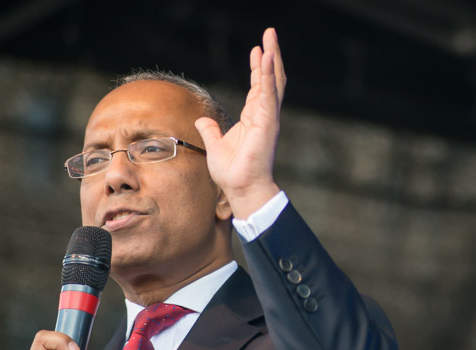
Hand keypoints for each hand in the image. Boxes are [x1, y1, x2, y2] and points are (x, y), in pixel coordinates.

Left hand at [195, 27, 286, 218]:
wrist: (241, 189)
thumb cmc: (232, 172)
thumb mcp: (215, 146)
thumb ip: (211, 130)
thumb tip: (203, 120)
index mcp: (253, 119)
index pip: (258, 87)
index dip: (258, 68)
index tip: (257, 50)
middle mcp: (263, 115)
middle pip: (269, 79)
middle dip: (270, 55)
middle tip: (270, 34)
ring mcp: (267, 118)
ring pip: (273, 82)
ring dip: (272, 58)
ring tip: (270, 37)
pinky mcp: (267, 123)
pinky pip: (268, 94)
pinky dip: (268, 75)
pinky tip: (267, 57)